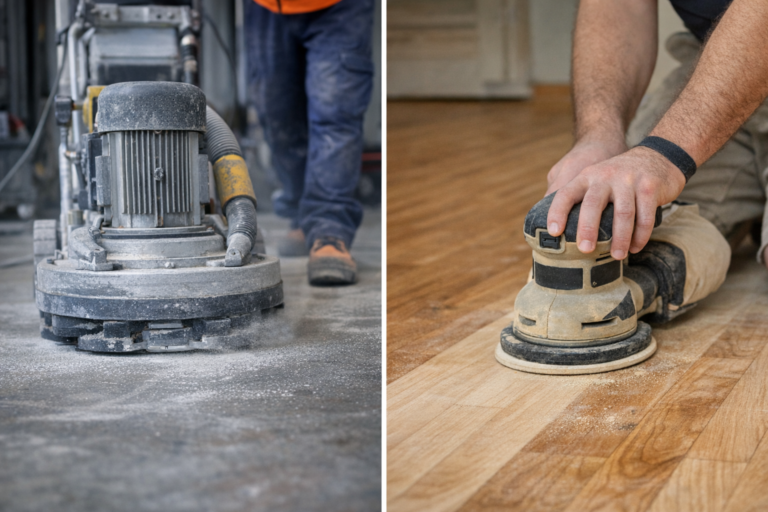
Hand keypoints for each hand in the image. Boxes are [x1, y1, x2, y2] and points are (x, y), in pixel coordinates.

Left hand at [546, 146, 686, 259]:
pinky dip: (641, 235)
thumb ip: (580, 196)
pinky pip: (645, 216)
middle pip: (593, 203)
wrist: (658, 157)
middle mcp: (605, 176)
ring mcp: (629, 180)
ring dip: (620, 238)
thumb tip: (557, 228)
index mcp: (587, 176)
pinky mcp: (650, 187)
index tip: (554, 232)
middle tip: (585, 250)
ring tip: (617, 256)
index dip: (557, 212)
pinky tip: (636, 247)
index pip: (566, 193)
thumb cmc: (620, 178)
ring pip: (623, 213)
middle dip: (588, 228)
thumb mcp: (597, 179)